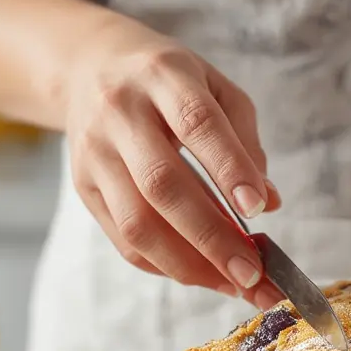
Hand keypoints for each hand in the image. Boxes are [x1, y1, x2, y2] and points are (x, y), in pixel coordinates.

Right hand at [64, 15, 284, 308]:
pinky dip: (164, 264)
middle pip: (163, 184)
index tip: (259, 210)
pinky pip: (123, 238)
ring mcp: (95, 152)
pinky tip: (200, 273)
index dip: (229, 169)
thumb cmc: (166, 81)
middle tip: (252, 273)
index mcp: (162, 76)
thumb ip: (244, 141)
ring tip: (232, 283)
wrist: (88, 67)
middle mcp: (120, 113)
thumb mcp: (214, 87)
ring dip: (188, 263)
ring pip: (137, 222)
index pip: (196, 124)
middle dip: (212, 237)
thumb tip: (267, 202)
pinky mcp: (83, 185)